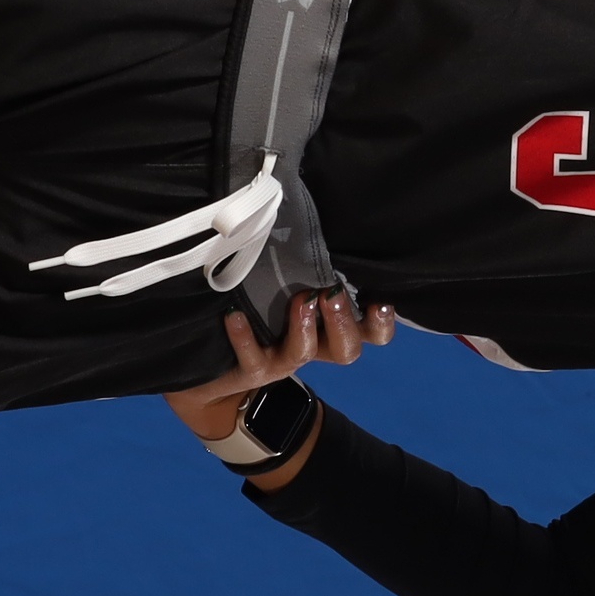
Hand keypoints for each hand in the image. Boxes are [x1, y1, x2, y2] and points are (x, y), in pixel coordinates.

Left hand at [162, 288, 396, 487]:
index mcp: (327, 330)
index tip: (380, 301)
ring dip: (305, 327)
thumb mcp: (285, 292)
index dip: (381, 323)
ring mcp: (280, 362)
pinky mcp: (250, 370)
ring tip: (300, 301)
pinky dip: (244, 336)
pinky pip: (251, 357)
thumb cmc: (255, 321)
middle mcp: (311, 347)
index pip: (370, 333)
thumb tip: (310, 218)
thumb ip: (306, 269)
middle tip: (331, 296)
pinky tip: (234, 316)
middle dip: (344, 323)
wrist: (212, 377)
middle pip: (347, 350)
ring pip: (304, 354)